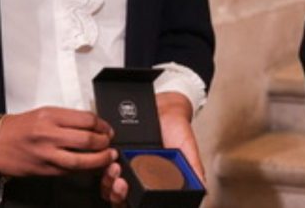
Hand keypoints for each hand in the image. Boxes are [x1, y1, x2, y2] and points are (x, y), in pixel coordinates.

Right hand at [0, 104, 115, 176]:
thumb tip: (93, 125)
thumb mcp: (44, 113)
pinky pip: (69, 171)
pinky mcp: (43, 169)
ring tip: (107, 157)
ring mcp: (46, 154)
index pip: (86, 119)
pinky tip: (90, 166)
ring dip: (99, 160)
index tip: (108, 129)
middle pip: (88, 139)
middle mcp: (49, 134)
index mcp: (50, 115)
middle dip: (105, 143)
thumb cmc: (18, 126)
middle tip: (110, 143)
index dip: (103, 125)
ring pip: (81, 160)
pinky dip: (83, 169)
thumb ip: (67, 119)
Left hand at [100, 91, 202, 206]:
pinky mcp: (114, 152)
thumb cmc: (177, 129)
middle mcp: (137, 177)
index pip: (136, 201)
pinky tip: (110, 162)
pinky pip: (102, 166)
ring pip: (108, 185)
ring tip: (115, 171)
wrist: (166, 106)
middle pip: (119, 197)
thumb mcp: (188, 149)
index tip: (128, 197)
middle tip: (120, 185)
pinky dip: (103, 167)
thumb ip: (194, 167)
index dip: (128, 202)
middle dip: (117, 194)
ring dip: (108, 183)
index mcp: (153, 182)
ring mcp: (124, 166)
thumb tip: (202, 187)